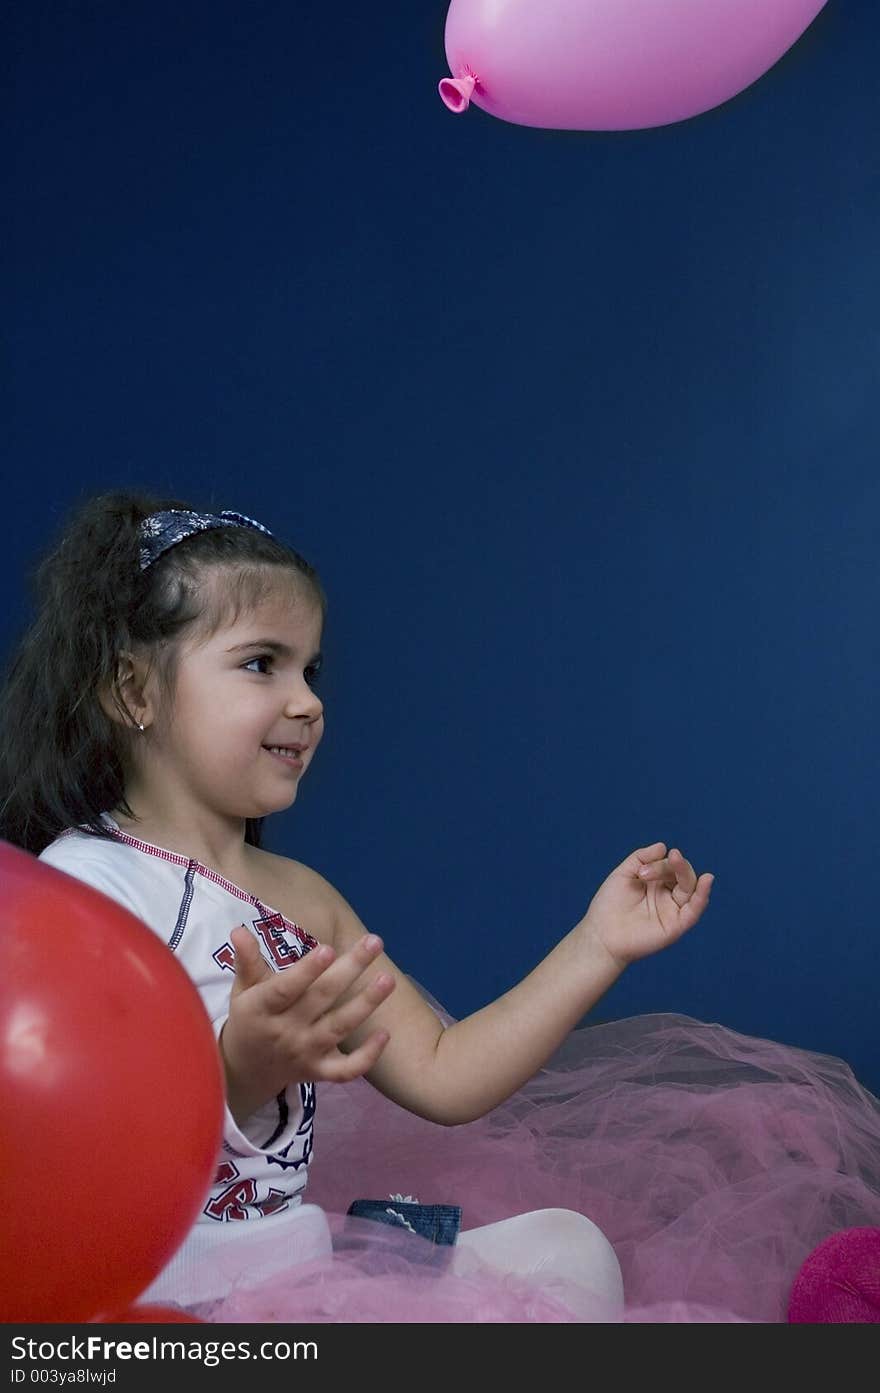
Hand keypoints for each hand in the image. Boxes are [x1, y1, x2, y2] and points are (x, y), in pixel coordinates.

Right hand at [219, 926, 394, 1122]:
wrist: (244, 1072)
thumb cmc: (249, 1019)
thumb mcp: (242, 990)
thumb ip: (247, 961)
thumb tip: (239, 930)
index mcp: (262, 1008)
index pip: (285, 988)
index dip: (307, 971)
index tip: (329, 948)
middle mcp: (285, 1031)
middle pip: (321, 998)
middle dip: (349, 969)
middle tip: (375, 942)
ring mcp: (305, 1053)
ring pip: (339, 1028)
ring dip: (366, 1004)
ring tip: (388, 979)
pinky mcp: (319, 1072)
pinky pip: (346, 1069)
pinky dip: (367, 1056)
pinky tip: (385, 1034)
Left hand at [581, 843, 713, 969]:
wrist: (601, 934)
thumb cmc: (609, 905)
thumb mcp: (624, 873)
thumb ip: (642, 857)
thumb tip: (663, 846)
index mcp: (657, 883)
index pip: (670, 867)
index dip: (660, 864)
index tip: (640, 872)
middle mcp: (668, 896)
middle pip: (684, 875)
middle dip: (674, 865)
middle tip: (651, 869)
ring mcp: (673, 911)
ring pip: (691, 889)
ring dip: (687, 873)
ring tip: (677, 860)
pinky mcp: (676, 926)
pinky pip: (694, 910)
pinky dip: (702, 895)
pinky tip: (707, 880)